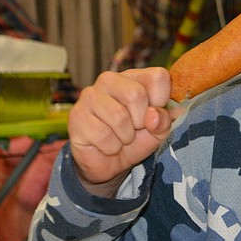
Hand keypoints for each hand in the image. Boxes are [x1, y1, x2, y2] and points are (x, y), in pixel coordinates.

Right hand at [67, 68, 173, 196]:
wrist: (108, 163)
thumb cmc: (135, 140)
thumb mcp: (158, 131)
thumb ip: (164, 121)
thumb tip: (153, 115)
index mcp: (134, 77)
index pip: (158, 76)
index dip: (162, 100)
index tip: (153, 115)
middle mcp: (110, 80)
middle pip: (136, 93)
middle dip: (141, 121)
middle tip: (135, 129)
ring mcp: (90, 96)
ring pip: (119, 116)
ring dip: (126, 137)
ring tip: (121, 138)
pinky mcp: (77, 115)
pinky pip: (103, 135)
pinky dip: (111, 147)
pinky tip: (106, 145)